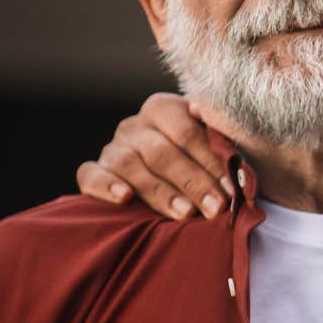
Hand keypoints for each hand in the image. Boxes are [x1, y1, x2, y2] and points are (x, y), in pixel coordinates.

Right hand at [76, 93, 235, 219]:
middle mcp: (135, 125)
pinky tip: (124, 198)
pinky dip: (106, 185)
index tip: (232, 189)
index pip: (187, 133)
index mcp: (165, 109)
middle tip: (216, 207)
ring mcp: (113, 147)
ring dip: (160, 192)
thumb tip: (220, 136)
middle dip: (193, 182)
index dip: (211, 161)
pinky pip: (90, 174)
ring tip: (185, 213)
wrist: (175, 182)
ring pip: (130, 166)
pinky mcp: (94, 169)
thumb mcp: (216, 149)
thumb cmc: (203, 165)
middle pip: (162, 152)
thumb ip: (222, 142)